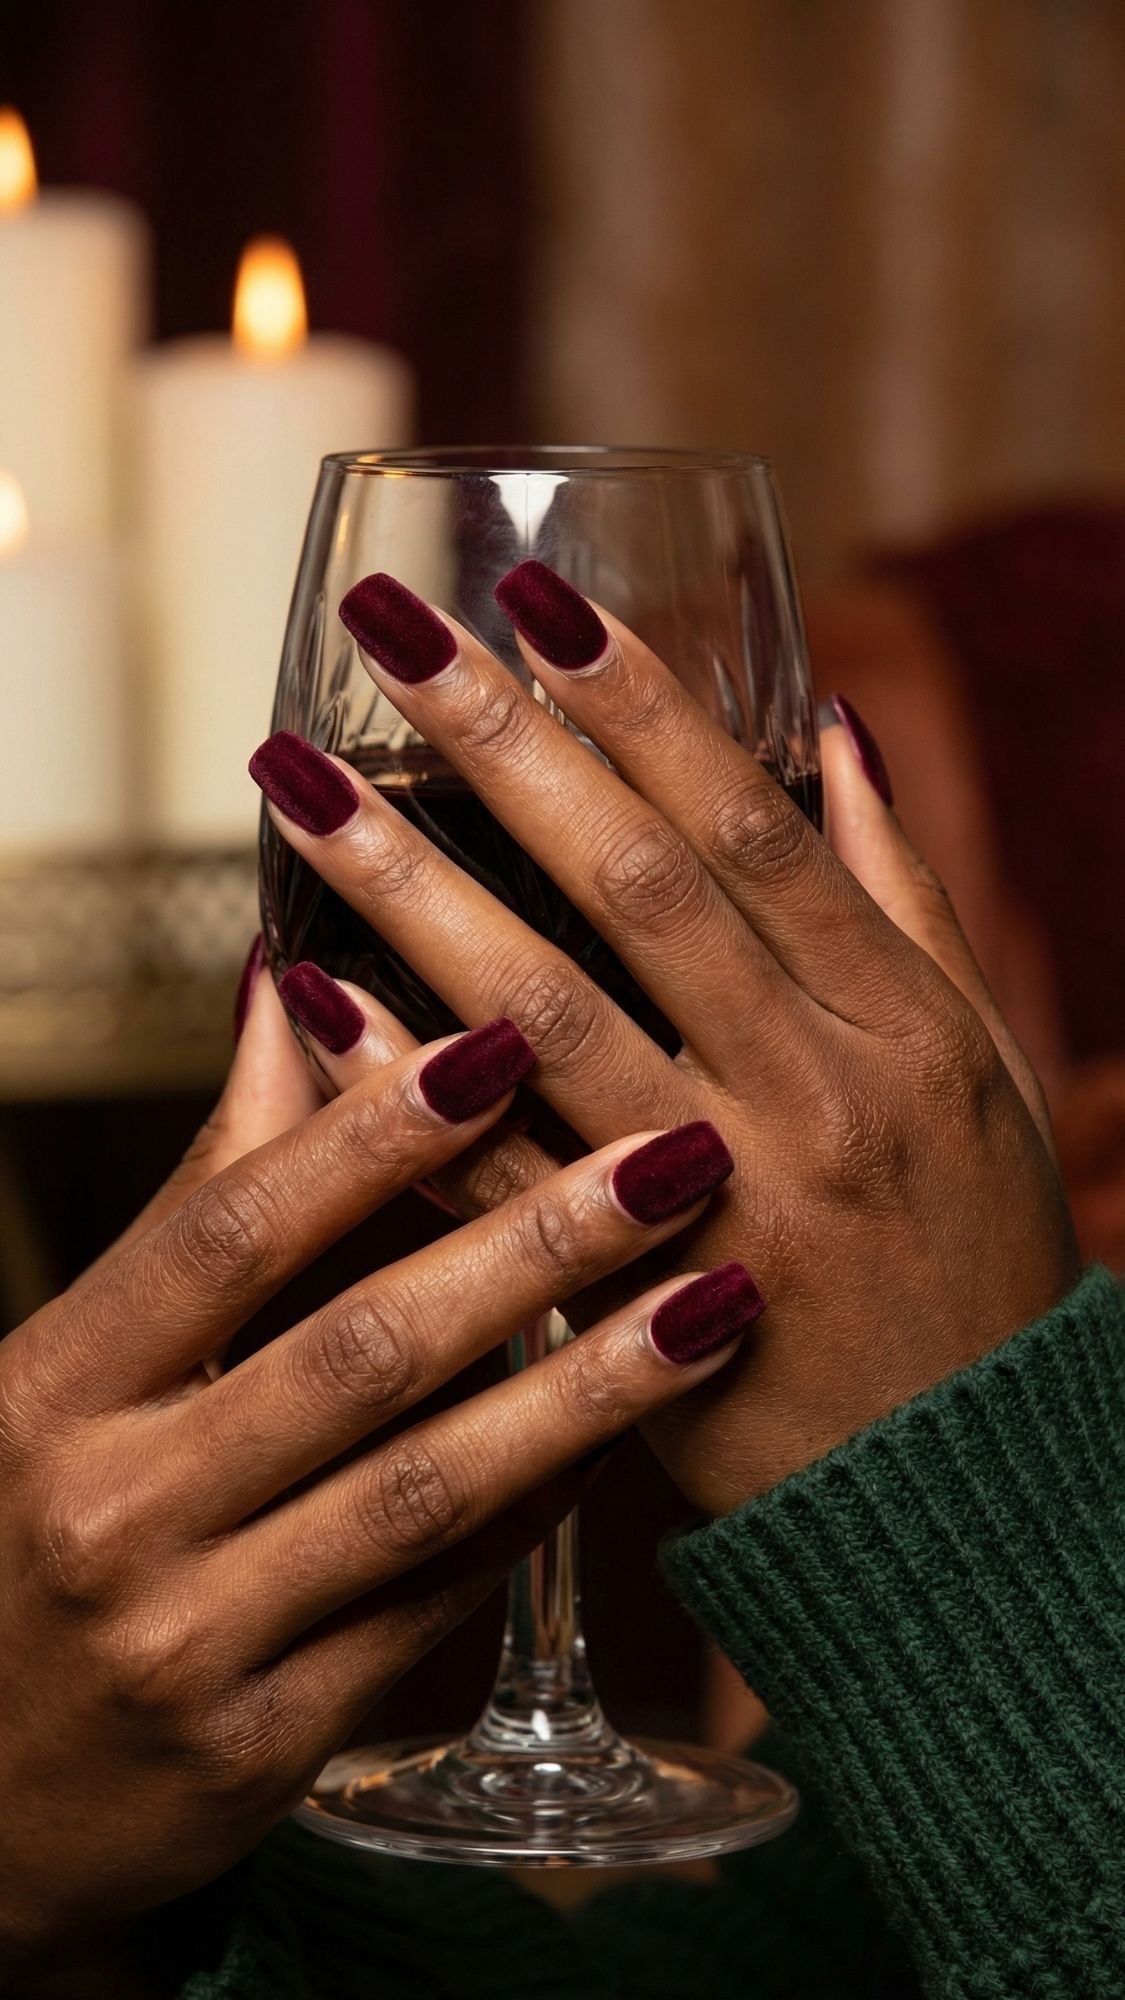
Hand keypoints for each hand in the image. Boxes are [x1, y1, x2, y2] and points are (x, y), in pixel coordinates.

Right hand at [0, 980, 745, 1960]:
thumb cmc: (27, 1529)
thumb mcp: (71, 1368)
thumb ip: (201, 1195)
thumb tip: (288, 993)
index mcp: (54, 1389)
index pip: (230, 1232)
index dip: (371, 1133)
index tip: (503, 1043)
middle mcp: (113, 1512)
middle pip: (357, 1350)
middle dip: (532, 1245)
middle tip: (674, 1156)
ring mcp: (187, 1641)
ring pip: (424, 1488)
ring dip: (583, 1383)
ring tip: (715, 1296)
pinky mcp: (260, 1749)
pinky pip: (432, 1608)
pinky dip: (538, 1511)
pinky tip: (628, 1431)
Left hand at [251, 563, 1077, 1518]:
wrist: (965, 1489)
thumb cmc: (975, 1252)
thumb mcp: (980, 1061)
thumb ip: (899, 894)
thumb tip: (832, 725)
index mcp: (902, 1020)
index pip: (752, 829)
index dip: (641, 704)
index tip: (536, 599)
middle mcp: (816, 1092)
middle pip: (636, 888)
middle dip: (503, 746)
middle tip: (387, 633)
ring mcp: (725, 1202)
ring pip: (549, 1018)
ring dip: (412, 887)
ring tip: (295, 784)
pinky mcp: (638, 1305)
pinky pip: (501, 1182)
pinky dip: (408, 1086)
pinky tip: (317, 993)